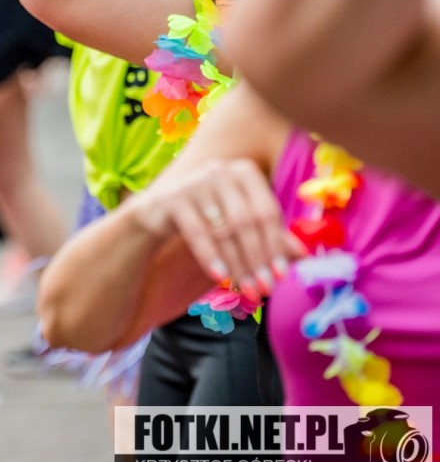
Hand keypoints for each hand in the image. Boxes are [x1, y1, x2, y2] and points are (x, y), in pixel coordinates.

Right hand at [129, 157, 305, 299]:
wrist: (157, 213)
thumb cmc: (207, 217)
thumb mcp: (239, 224)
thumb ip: (269, 236)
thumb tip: (303, 256)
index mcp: (244, 172)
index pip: (267, 211)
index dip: (276, 246)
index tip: (280, 276)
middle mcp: (221, 170)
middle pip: (247, 222)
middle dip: (257, 260)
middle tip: (263, 289)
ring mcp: (195, 181)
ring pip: (225, 230)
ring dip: (237, 265)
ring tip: (245, 290)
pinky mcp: (173, 197)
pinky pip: (198, 232)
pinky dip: (211, 257)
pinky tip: (219, 277)